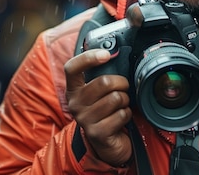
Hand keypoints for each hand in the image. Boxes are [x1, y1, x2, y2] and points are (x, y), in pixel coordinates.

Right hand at [64, 49, 132, 166]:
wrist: (106, 144)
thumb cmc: (105, 111)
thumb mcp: (97, 93)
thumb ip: (100, 76)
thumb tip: (115, 55)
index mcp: (73, 90)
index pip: (72, 68)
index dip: (88, 58)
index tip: (106, 54)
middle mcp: (75, 104)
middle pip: (103, 82)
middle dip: (121, 83)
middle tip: (124, 88)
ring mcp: (84, 119)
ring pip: (116, 98)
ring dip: (125, 101)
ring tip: (121, 105)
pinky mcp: (97, 133)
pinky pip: (121, 115)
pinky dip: (127, 114)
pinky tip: (121, 118)